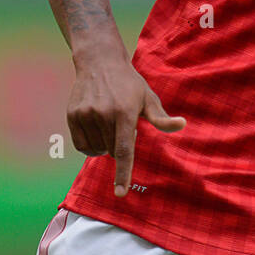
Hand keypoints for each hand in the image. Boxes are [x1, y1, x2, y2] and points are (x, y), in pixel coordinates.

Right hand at [66, 53, 184, 196]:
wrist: (99, 62)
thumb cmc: (129, 83)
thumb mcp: (148, 98)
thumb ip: (162, 118)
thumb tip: (182, 125)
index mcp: (124, 113)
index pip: (123, 150)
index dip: (123, 173)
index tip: (120, 193)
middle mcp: (103, 114)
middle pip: (112, 151)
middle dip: (119, 146)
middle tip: (122, 125)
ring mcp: (85, 115)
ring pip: (97, 150)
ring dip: (105, 145)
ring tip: (109, 124)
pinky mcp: (73, 115)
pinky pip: (82, 145)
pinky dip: (91, 145)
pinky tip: (97, 130)